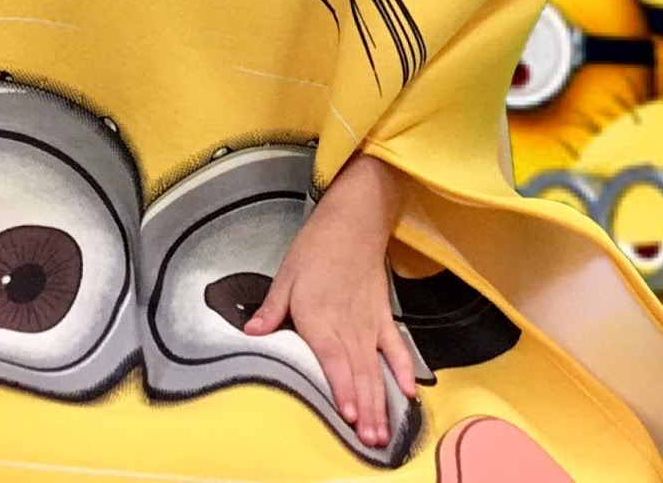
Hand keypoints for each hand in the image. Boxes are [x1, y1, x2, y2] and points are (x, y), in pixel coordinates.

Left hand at [242, 201, 417, 447]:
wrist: (353, 223)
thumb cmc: (316, 248)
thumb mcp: (286, 275)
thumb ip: (272, 309)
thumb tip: (252, 333)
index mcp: (319, 317)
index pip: (333, 359)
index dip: (342, 388)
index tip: (349, 414)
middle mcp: (347, 325)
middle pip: (358, 373)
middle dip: (366, 409)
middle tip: (370, 439)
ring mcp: (369, 323)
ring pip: (377, 369)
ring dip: (382, 401)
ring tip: (385, 430)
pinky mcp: (383, 317)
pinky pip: (396, 348)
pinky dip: (403, 370)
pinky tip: (410, 392)